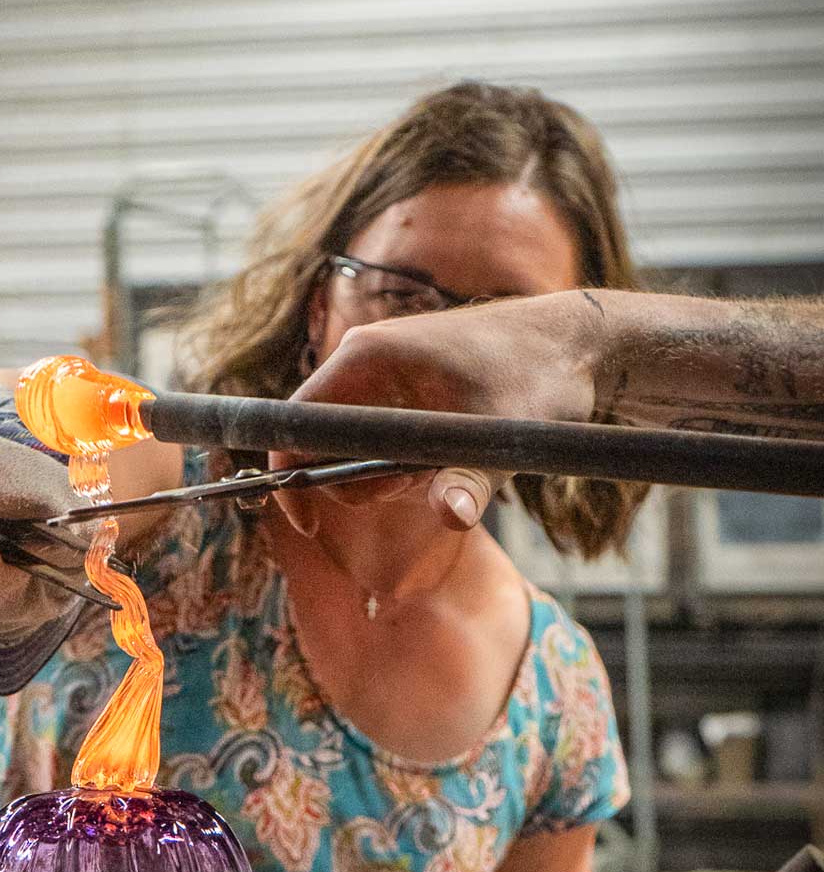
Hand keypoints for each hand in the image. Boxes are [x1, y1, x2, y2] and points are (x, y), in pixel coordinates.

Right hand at [271, 290, 602, 533]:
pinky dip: (401, 464)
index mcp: (367, 356)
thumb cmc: (540, 376)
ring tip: (439, 472)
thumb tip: (453, 516)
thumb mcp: (503, 437)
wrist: (578, 344)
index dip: (292, 478)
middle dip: (357, 483)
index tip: (310, 526)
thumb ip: (471, 481)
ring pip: (352, 446)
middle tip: (412, 489)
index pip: (296, 423)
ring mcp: (382, 371)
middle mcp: (364, 358)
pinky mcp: (402, 386)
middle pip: (321, 441)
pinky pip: (378, 438)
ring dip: (384, 477)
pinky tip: (444, 462)